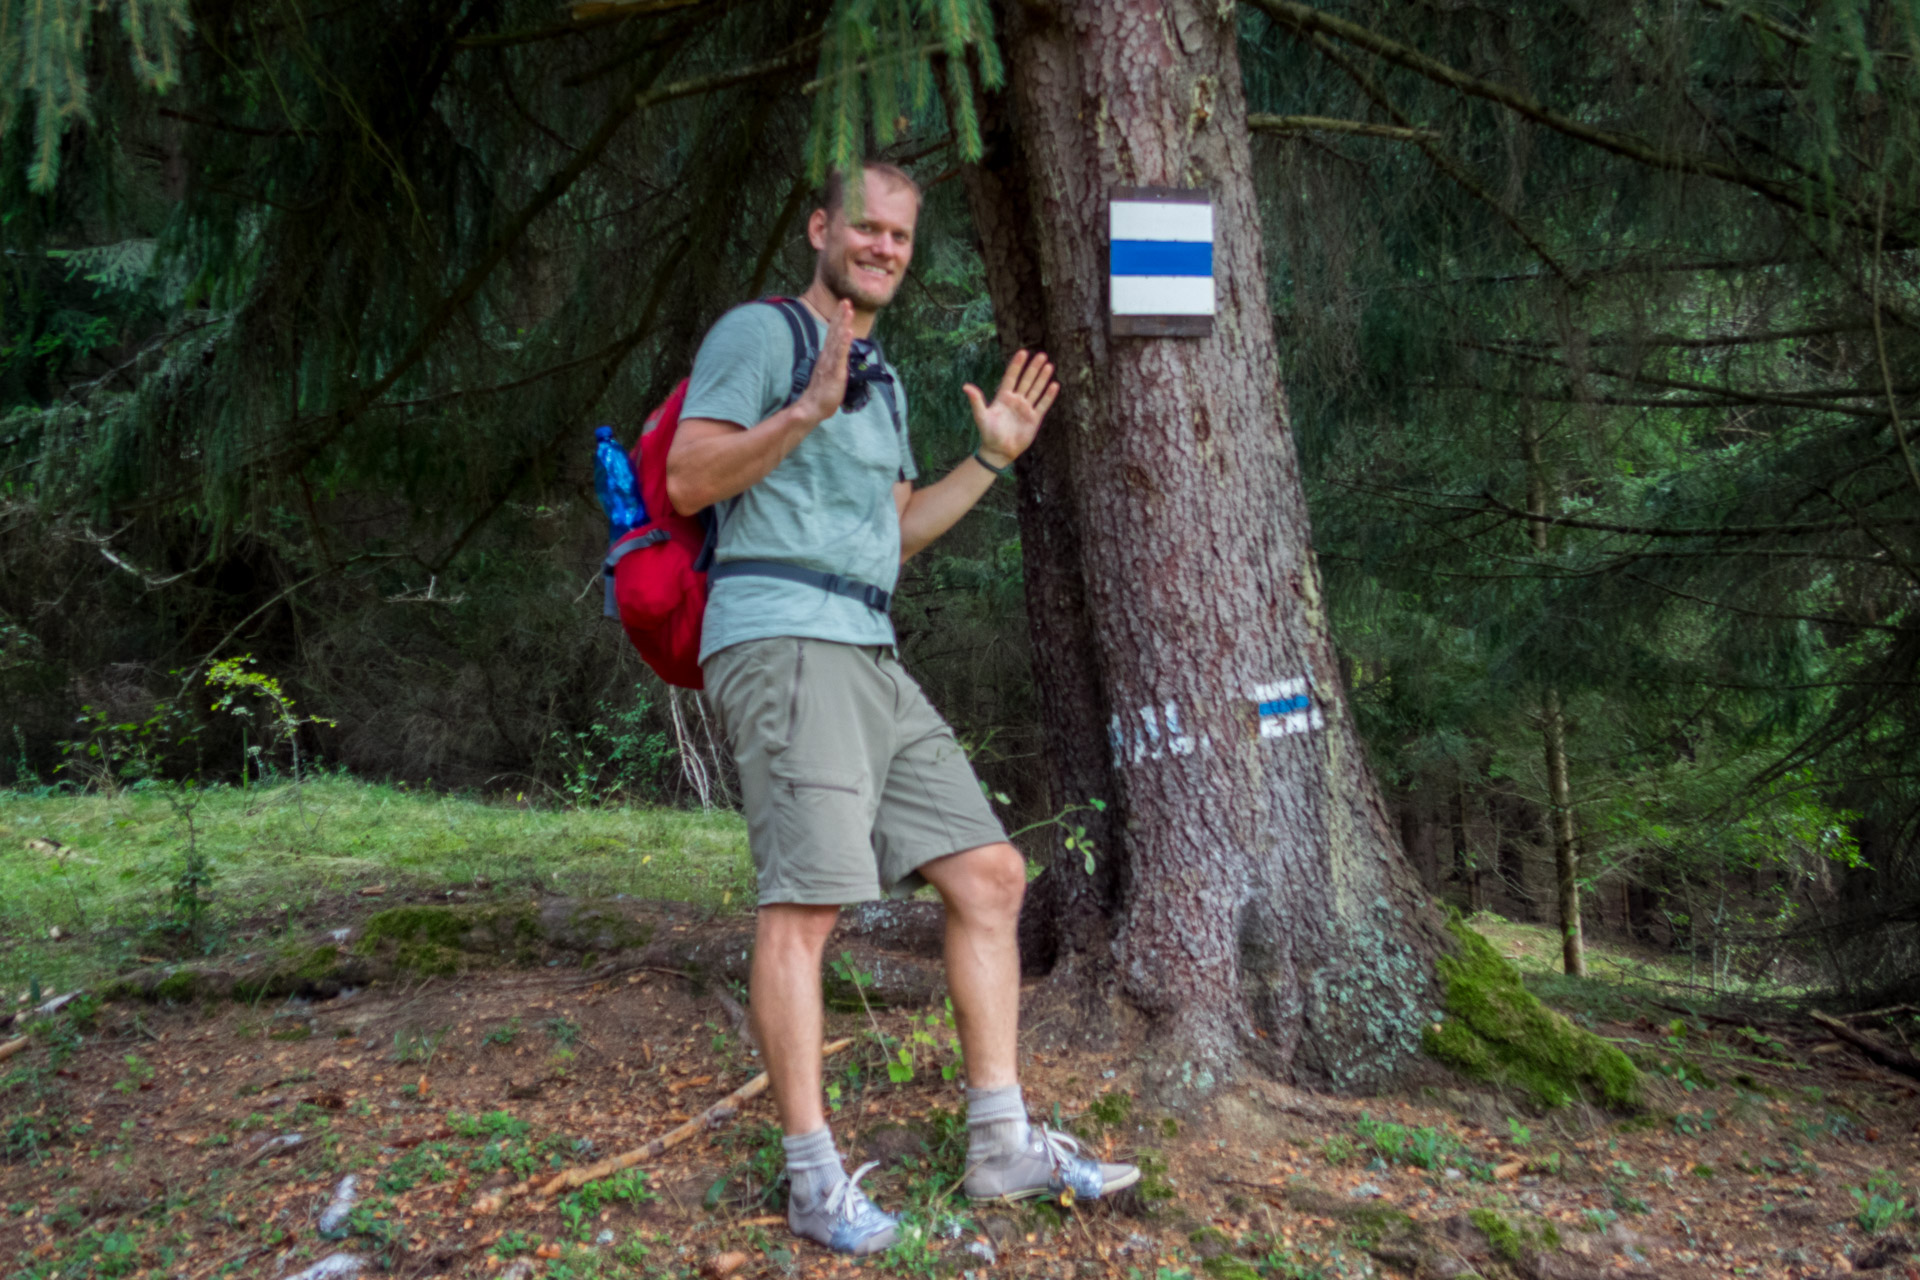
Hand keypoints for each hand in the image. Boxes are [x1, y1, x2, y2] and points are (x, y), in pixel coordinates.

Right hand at [794, 299, 854, 425]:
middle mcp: (828, 356)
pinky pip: (840, 355)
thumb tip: (836, 355)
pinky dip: (844, 342)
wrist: (812, 408)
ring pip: (837, 340)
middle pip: (834, 332)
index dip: (839, 319)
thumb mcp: (829, 374)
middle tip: (846, 300)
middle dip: (841, 316)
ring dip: (843, 323)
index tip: (844, 305)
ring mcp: (831, 363)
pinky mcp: (835, 373)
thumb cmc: (822, 393)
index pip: (833, 334)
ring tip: (848, 309)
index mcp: (827, 356)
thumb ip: (832, 363)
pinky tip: (848, 331)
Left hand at [964, 350, 1057, 467]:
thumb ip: (976, 401)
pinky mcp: (1034, 419)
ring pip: (1036, 390)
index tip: (1023, 352)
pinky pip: (1043, 404)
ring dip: (1042, 378)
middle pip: (1026, 380)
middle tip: (1042, 355)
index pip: (1011, 377)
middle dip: (1034, 368)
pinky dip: (1048, 395)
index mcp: (1003, 397)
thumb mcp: (981, 416)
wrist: (999, 451)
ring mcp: (1026, 409)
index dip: (1017, 365)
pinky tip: (1054, 385)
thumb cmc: (988, 434)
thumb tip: (966, 386)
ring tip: (1049, 365)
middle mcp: (1016, 400)